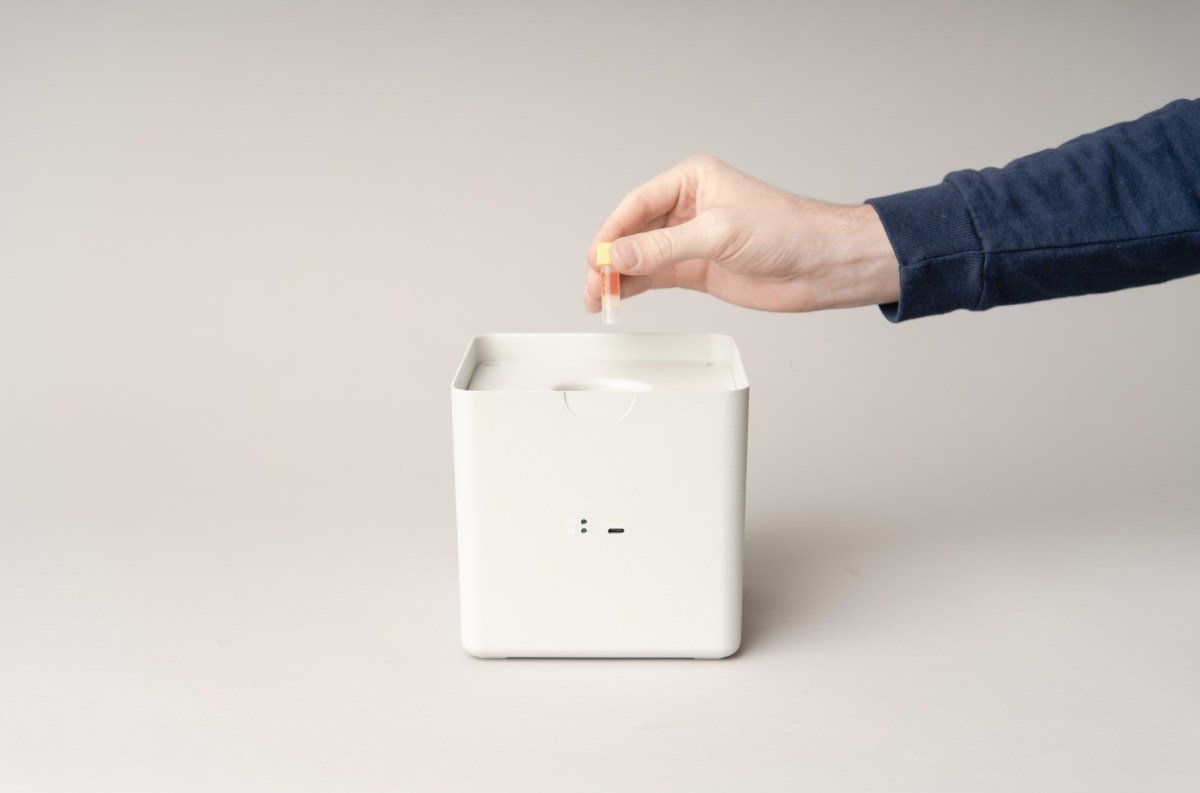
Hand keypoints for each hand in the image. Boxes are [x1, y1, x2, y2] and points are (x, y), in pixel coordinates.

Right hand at [584, 155, 899, 312]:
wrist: (821, 265)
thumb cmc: (787, 231)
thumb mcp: (720, 234)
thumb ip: (666, 248)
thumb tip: (622, 254)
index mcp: (692, 180)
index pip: (638, 205)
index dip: (613, 232)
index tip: (597, 257)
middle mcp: (687, 207)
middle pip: (633, 232)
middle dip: (611, 258)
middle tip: (594, 283)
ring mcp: (691, 239)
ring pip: (640, 257)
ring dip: (617, 276)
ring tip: (597, 297)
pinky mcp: (697, 267)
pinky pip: (654, 275)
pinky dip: (634, 286)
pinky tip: (617, 296)